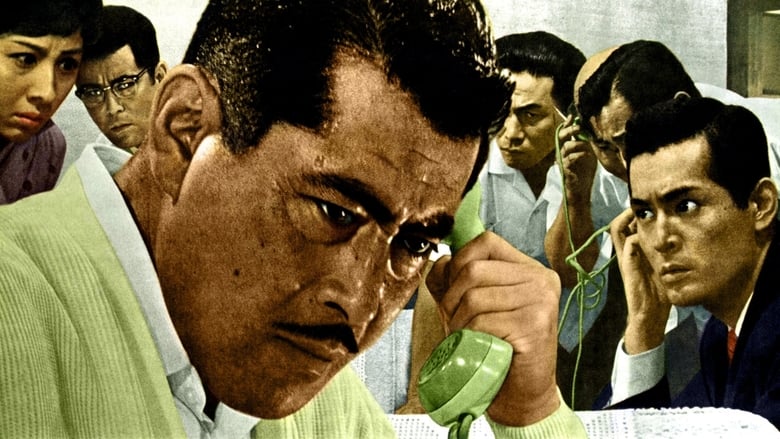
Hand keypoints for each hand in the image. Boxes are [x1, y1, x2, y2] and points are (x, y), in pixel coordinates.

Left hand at [425, 231, 560, 425]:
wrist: (521, 394)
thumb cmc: (495, 349)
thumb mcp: (470, 307)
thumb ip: (454, 280)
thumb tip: (438, 259)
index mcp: (529, 269)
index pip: (486, 242)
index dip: (458, 261)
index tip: (452, 289)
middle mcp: (540, 279)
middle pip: (474, 269)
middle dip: (451, 297)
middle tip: (452, 321)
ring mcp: (541, 300)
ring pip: (474, 296)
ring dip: (457, 320)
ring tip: (463, 336)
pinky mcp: (535, 325)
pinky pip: (483, 321)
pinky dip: (469, 335)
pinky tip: (475, 346)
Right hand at [557, 116, 596, 204]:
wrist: (581, 189)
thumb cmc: (585, 171)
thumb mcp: (589, 153)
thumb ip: (587, 142)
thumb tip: (590, 129)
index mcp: (568, 146)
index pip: (565, 131)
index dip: (567, 123)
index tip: (573, 116)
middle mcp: (562, 152)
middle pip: (561, 136)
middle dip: (570, 130)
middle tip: (579, 128)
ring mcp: (562, 160)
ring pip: (566, 147)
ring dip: (577, 144)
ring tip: (587, 146)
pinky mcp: (564, 169)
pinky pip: (568, 159)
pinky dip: (578, 155)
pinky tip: (586, 155)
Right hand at [610, 208, 670, 353]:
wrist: (651, 316)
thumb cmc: (659, 293)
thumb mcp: (664, 268)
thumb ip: (665, 253)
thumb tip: (677, 238)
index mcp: (634, 253)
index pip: (626, 227)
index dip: (633, 215)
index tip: (648, 208)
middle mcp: (627, 253)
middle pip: (617, 225)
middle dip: (627, 213)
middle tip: (641, 207)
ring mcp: (626, 260)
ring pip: (617, 231)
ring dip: (628, 220)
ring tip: (640, 216)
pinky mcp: (628, 268)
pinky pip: (627, 246)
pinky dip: (636, 238)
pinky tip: (647, 237)